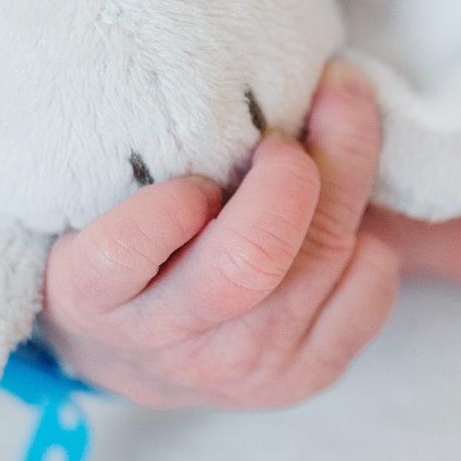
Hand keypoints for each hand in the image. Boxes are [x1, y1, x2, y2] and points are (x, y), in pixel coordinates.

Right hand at [38, 63, 399, 408]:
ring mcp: (239, 369)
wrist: (135, 355)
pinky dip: (370, 242)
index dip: (173, 202)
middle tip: (290, 129)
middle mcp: (165, 342)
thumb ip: (151, 158)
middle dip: (291, 173)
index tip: (194, 174)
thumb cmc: (125, 249)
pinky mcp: (302, 377)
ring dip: (344, 180)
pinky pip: (370, 288)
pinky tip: (337, 227)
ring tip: (327, 141)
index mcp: (90, 294)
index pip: (125, 251)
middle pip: (253, 259)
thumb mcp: (99, 204)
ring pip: (326, 259)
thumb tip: (260, 83)